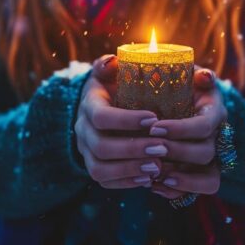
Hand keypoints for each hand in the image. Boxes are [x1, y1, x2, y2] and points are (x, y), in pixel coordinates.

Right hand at [75, 55, 163, 188]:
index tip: (154, 119)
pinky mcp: (95, 166)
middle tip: (162, 148)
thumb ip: (109, 65)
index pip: (101, 117)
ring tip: (157, 167)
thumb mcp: (110, 72)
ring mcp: (87, 152)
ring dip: (130, 170)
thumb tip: (112, 61)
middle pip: (101, 147)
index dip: (126, 120)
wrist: (103, 107)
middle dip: (133, 149)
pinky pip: (105, 182)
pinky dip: (126, 183)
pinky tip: (148, 179)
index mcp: (89, 106)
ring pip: (100, 169)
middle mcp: (83, 131)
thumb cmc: (114, 87)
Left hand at [150, 68, 226, 198]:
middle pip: (205, 152)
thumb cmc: (178, 84)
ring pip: (209, 177)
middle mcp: (217, 135)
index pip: (203, 125)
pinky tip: (155, 186)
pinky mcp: (203, 172)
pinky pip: (200, 189)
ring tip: (154, 178)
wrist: (178, 100)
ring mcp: (211, 156)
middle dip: (176, 152)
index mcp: (213, 111)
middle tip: (150, 149)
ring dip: (182, 180)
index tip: (154, 127)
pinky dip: (179, 192)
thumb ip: (190, 71)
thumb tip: (203, 76)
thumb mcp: (183, 72)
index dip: (181, 129)